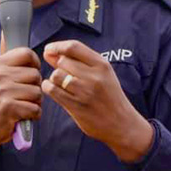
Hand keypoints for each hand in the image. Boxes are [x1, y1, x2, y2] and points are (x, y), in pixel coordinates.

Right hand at [0, 33, 42, 152]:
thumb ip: (7, 60)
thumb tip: (5, 33)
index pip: (27, 53)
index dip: (34, 65)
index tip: (28, 76)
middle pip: (36, 75)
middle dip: (35, 88)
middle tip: (23, 96)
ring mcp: (2, 91)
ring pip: (37, 92)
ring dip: (35, 103)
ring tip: (22, 106)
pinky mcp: (7, 108)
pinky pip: (35, 108)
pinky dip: (33, 115)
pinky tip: (22, 116)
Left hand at [41, 40, 153, 162]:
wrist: (122, 124)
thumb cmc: (110, 96)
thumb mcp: (102, 74)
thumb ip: (78, 61)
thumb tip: (50, 52)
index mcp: (102, 65)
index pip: (74, 47)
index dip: (57, 46)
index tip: (49, 49)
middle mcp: (94, 76)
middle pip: (63, 61)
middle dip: (58, 66)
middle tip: (64, 75)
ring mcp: (85, 92)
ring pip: (56, 75)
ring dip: (54, 79)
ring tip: (62, 85)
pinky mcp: (76, 106)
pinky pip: (52, 90)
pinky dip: (49, 88)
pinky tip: (54, 90)